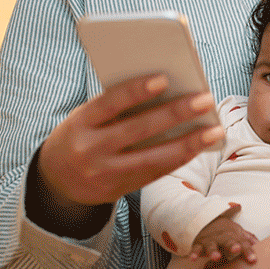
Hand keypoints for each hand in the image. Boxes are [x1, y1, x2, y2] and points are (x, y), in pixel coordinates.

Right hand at [29, 74, 223, 237]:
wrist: (55, 181)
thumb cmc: (79, 136)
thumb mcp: (85, 118)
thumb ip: (115, 108)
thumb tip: (165, 92)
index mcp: (79, 124)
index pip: (108, 104)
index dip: (135, 91)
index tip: (164, 79)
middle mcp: (89, 151)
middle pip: (137, 130)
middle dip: (174, 114)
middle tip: (204, 99)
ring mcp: (104, 174)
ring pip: (152, 158)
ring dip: (188, 143)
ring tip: (215, 130)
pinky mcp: (118, 189)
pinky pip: (154, 173)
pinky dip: (178, 159)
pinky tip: (198, 147)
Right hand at [190, 210, 258, 264]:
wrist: (205, 220)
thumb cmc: (224, 229)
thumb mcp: (237, 231)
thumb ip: (247, 238)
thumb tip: (258, 243)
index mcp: (233, 235)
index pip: (243, 243)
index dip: (248, 250)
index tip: (253, 259)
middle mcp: (222, 237)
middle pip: (228, 241)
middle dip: (232, 245)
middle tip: (236, 249)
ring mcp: (210, 240)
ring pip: (212, 246)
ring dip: (213, 251)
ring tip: (216, 257)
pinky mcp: (199, 243)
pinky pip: (196, 248)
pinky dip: (194, 253)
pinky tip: (193, 258)